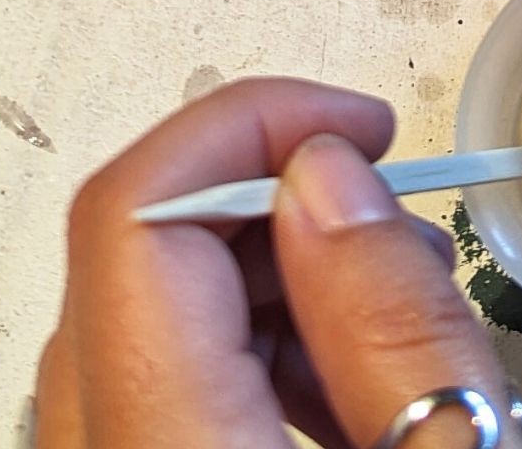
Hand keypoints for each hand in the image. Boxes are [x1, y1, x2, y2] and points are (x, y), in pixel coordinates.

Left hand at [37, 78, 507, 447]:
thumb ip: (393, 327)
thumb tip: (328, 177)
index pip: (133, 220)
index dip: (243, 132)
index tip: (353, 126)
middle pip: (127, 265)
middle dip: (266, 202)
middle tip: (389, 206)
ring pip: (137, 331)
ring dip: (261, 280)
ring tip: (394, 305)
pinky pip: (147, 396)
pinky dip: (239, 356)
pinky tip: (343, 384)